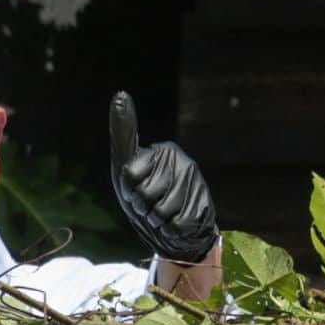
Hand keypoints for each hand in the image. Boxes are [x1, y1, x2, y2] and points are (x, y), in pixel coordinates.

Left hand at [108, 91, 217, 264]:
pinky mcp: (204, 205)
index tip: (134, 190)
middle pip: (143, 195)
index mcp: (162, 150)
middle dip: (142, 208)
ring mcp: (195, 184)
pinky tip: (176, 223)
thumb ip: (124, 133)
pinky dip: (170, 230)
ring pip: (160, 212)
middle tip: (150, 206)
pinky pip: (175, 225)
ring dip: (156, 221)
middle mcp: (182, 162)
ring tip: (163, 214)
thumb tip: (120, 94)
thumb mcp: (126, 166)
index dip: (127, 191)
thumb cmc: (145, 196)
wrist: (175, 230)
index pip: (129, 175)